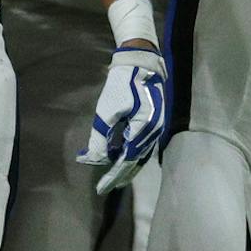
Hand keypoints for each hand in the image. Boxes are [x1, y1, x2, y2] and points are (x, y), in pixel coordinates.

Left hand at [77, 45, 166, 193]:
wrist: (140, 62)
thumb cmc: (122, 84)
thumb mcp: (107, 110)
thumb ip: (101, 137)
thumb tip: (93, 159)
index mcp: (143, 130)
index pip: (126, 161)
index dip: (113, 176)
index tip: (100, 188)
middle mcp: (154, 133)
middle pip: (136, 161)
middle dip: (120, 175)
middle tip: (106, 187)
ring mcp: (156, 128)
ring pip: (141, 155)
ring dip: (127, 167)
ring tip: (115, 178)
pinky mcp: (155, 122)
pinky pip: (144, 145)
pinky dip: (133, 155)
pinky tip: (124, 157)